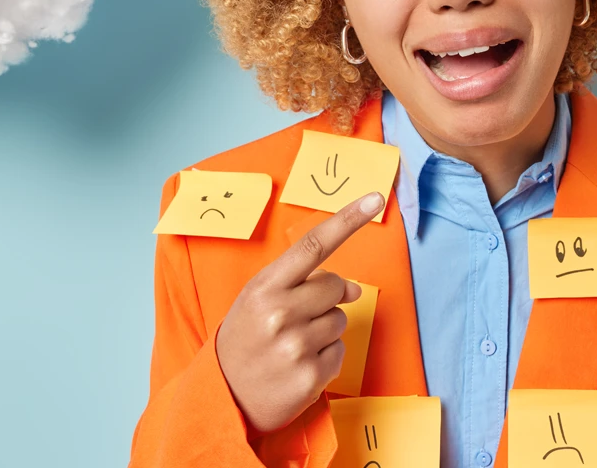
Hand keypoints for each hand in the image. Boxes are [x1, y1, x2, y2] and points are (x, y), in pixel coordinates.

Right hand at [215, 191, 385, 435]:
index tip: (375, 199)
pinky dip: (326, 357)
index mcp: (264, 288)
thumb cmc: (245, 340)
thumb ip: (301, 283)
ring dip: (326, 329)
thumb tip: (353, 287)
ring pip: (340, 320)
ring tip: (294, 344)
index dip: (347, 219)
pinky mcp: (311, 376)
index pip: (313, 245)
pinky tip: (299, 365)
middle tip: (302, 316)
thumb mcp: (258, 300)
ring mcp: (296, 346)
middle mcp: (280, 313)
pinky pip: (340, 352)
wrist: (222, 397)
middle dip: (329, 297)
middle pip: (335, 286)